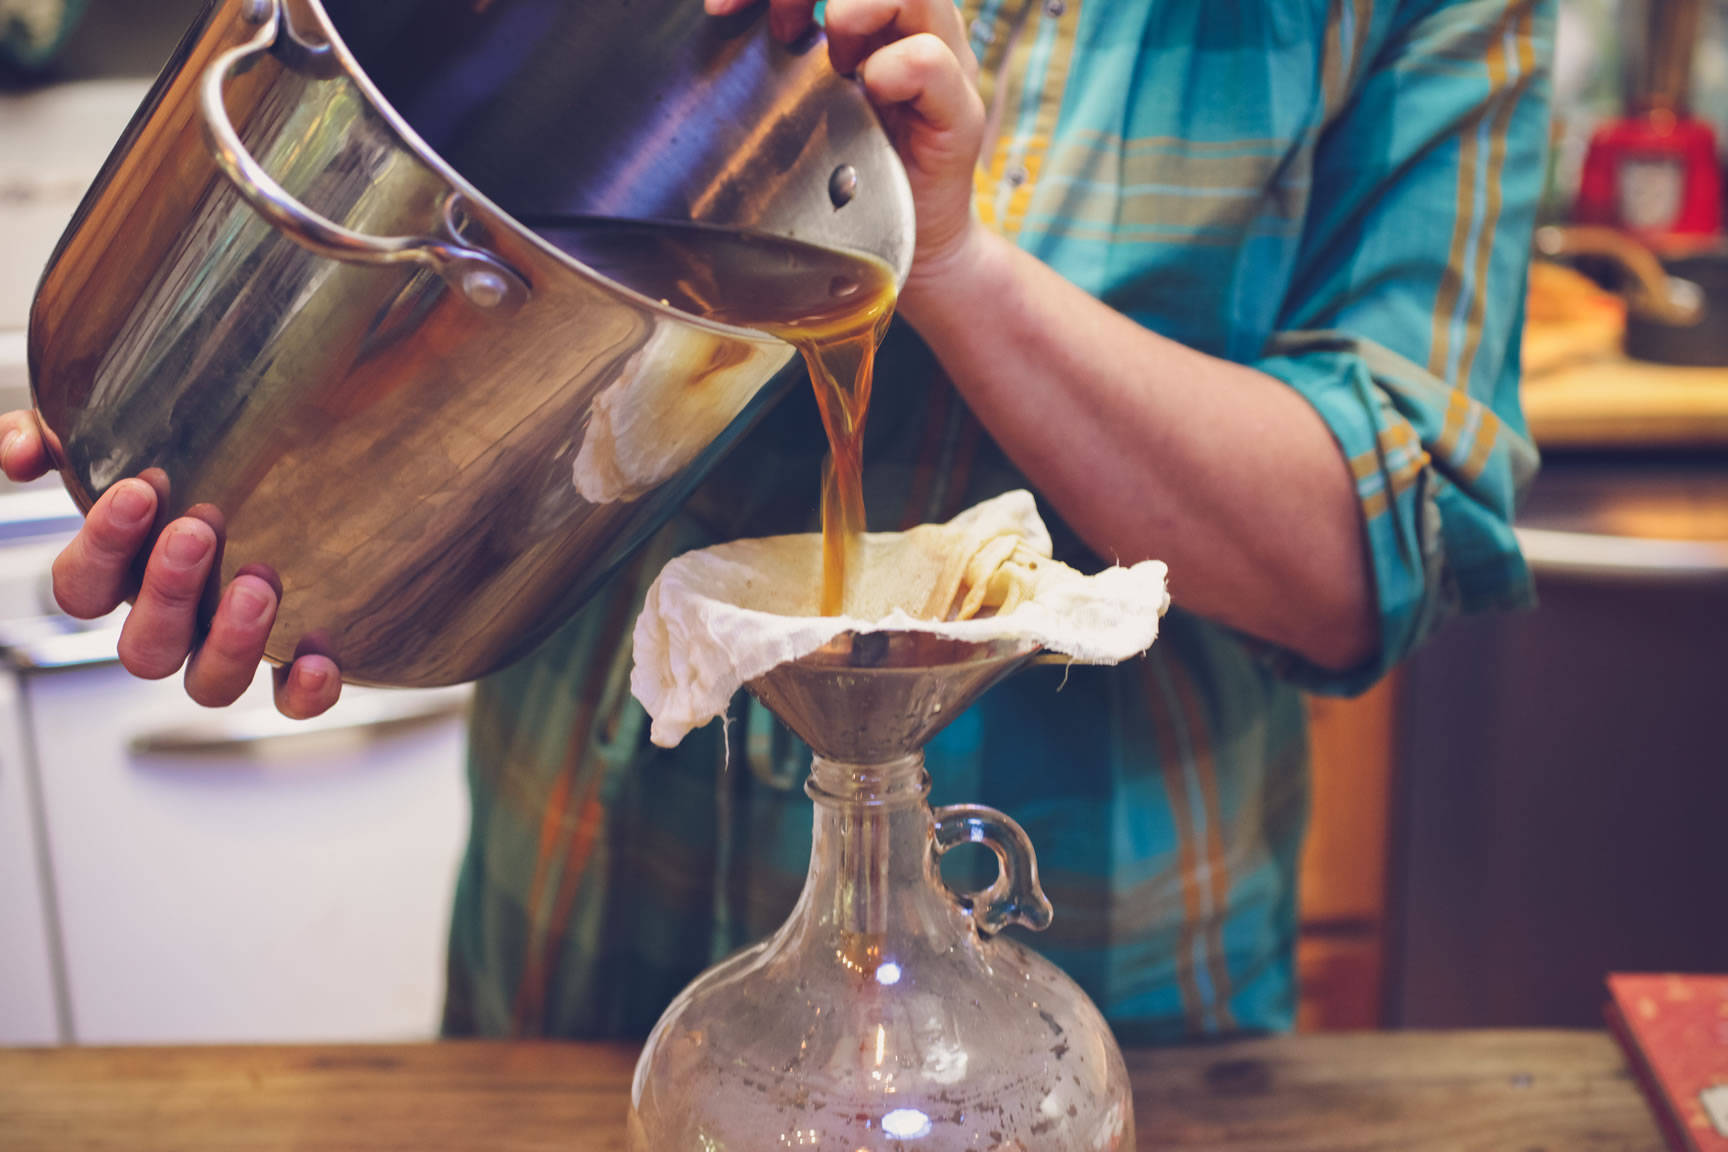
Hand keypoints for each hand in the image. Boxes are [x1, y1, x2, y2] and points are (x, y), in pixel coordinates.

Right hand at [1, 410, 340, 717]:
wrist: (319, 449)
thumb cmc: (208, 450)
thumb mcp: (124, 426)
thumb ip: (58, 434)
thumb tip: (20, 453)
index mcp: (129, 573)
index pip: (83, 590)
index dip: (101, 549)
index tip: (140, 490)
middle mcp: (177, 619)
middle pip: (143, 649)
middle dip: (166, 593)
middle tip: (199, 531)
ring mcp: (235, 646)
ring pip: (209, 684)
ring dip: (229, 643)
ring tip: (258, 584)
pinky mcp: (301, 659)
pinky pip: (295, 702)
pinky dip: (304, 692)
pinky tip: (317, 659)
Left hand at [706, 0, 987, 307]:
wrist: (907, 249)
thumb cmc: (850, 175)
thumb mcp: (801, 103)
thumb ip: (777, 58)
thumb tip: (722, 24)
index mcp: (875, 12)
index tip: (723, 9)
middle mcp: (914, 25)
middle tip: (779, 27)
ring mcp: (943, 64)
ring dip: (854, 8)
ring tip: (833, 60)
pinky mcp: (959, 114)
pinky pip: (931, 61)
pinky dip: (893, 66)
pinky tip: (869, 90)